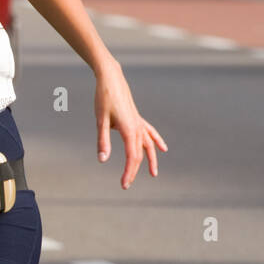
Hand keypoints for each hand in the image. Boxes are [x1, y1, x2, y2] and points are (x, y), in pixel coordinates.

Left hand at [94, 61, 166, 188]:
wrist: (110, 77)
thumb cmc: (103, 98)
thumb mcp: (100, 120)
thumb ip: (103, 141)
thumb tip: (102, 160)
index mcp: (128, 129)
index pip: (132, 156)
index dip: (129, 172)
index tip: (124, 185)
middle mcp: (137, 127)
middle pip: (139, 154)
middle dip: (134, 170)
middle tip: (126, 185)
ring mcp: (138, 122)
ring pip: (148, 145)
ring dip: (150, 159)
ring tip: (154, 174)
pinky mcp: (136, 118)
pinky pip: (149, 132)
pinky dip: (156, 141)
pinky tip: (162, 148)